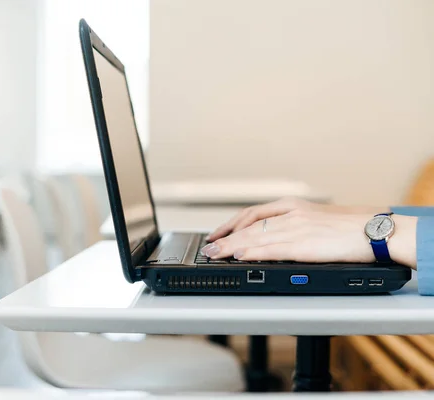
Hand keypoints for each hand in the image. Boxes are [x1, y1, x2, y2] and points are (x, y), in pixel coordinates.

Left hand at [200, 210, 416, 267]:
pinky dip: (251, 253)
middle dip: (224, 237)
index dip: (231, 224)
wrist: (376, 230)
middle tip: (207, 247)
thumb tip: (272, 235)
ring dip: (230, 247)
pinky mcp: (303, 245)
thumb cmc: (351, 226)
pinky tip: (238, 257)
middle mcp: (290, 214)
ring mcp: (296, 228)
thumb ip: (293, 223)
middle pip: (248, 225)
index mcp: (292, 205)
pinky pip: (271, 249)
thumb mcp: (315, 217)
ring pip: (254, 237)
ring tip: (213, 254)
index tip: (217, 233)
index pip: (252, 213)